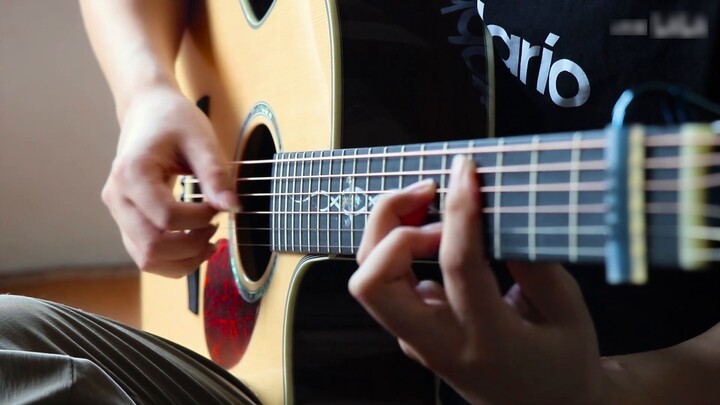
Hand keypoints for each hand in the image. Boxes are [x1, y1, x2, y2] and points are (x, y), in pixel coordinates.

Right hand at [102, 84, 238, 276]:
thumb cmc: (174, 120)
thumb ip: (215, 174)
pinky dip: (174, 259)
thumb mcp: (200, 139)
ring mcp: (118, 212)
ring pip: (147, 259)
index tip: (219, 204)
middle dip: (192, 247)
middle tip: (217, 227)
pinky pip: (146, 255)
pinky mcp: (126, 221)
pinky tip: (196, 244)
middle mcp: (117, 197)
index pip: (167, 218)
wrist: (147, 111)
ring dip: (183, 259)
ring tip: (210, 240)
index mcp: (131, 173)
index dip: (200, 219)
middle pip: (151, 247)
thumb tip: (233, 208)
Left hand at [349, 155, 609, 403]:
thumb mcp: (569, 313)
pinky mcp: (410, 333)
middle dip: (390, 223)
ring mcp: (415, 341)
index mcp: (487, 340)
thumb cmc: (563, 362)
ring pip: (367, 279)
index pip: (457, 266)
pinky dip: (395, 243)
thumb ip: (535, 264)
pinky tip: (429, 227)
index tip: (467, 171)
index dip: (459, 211)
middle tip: (430, 192)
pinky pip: (385, 280)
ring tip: (429, 202)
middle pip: (372, 281)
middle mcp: (438, 343)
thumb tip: (501, 212)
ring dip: (388, 230)